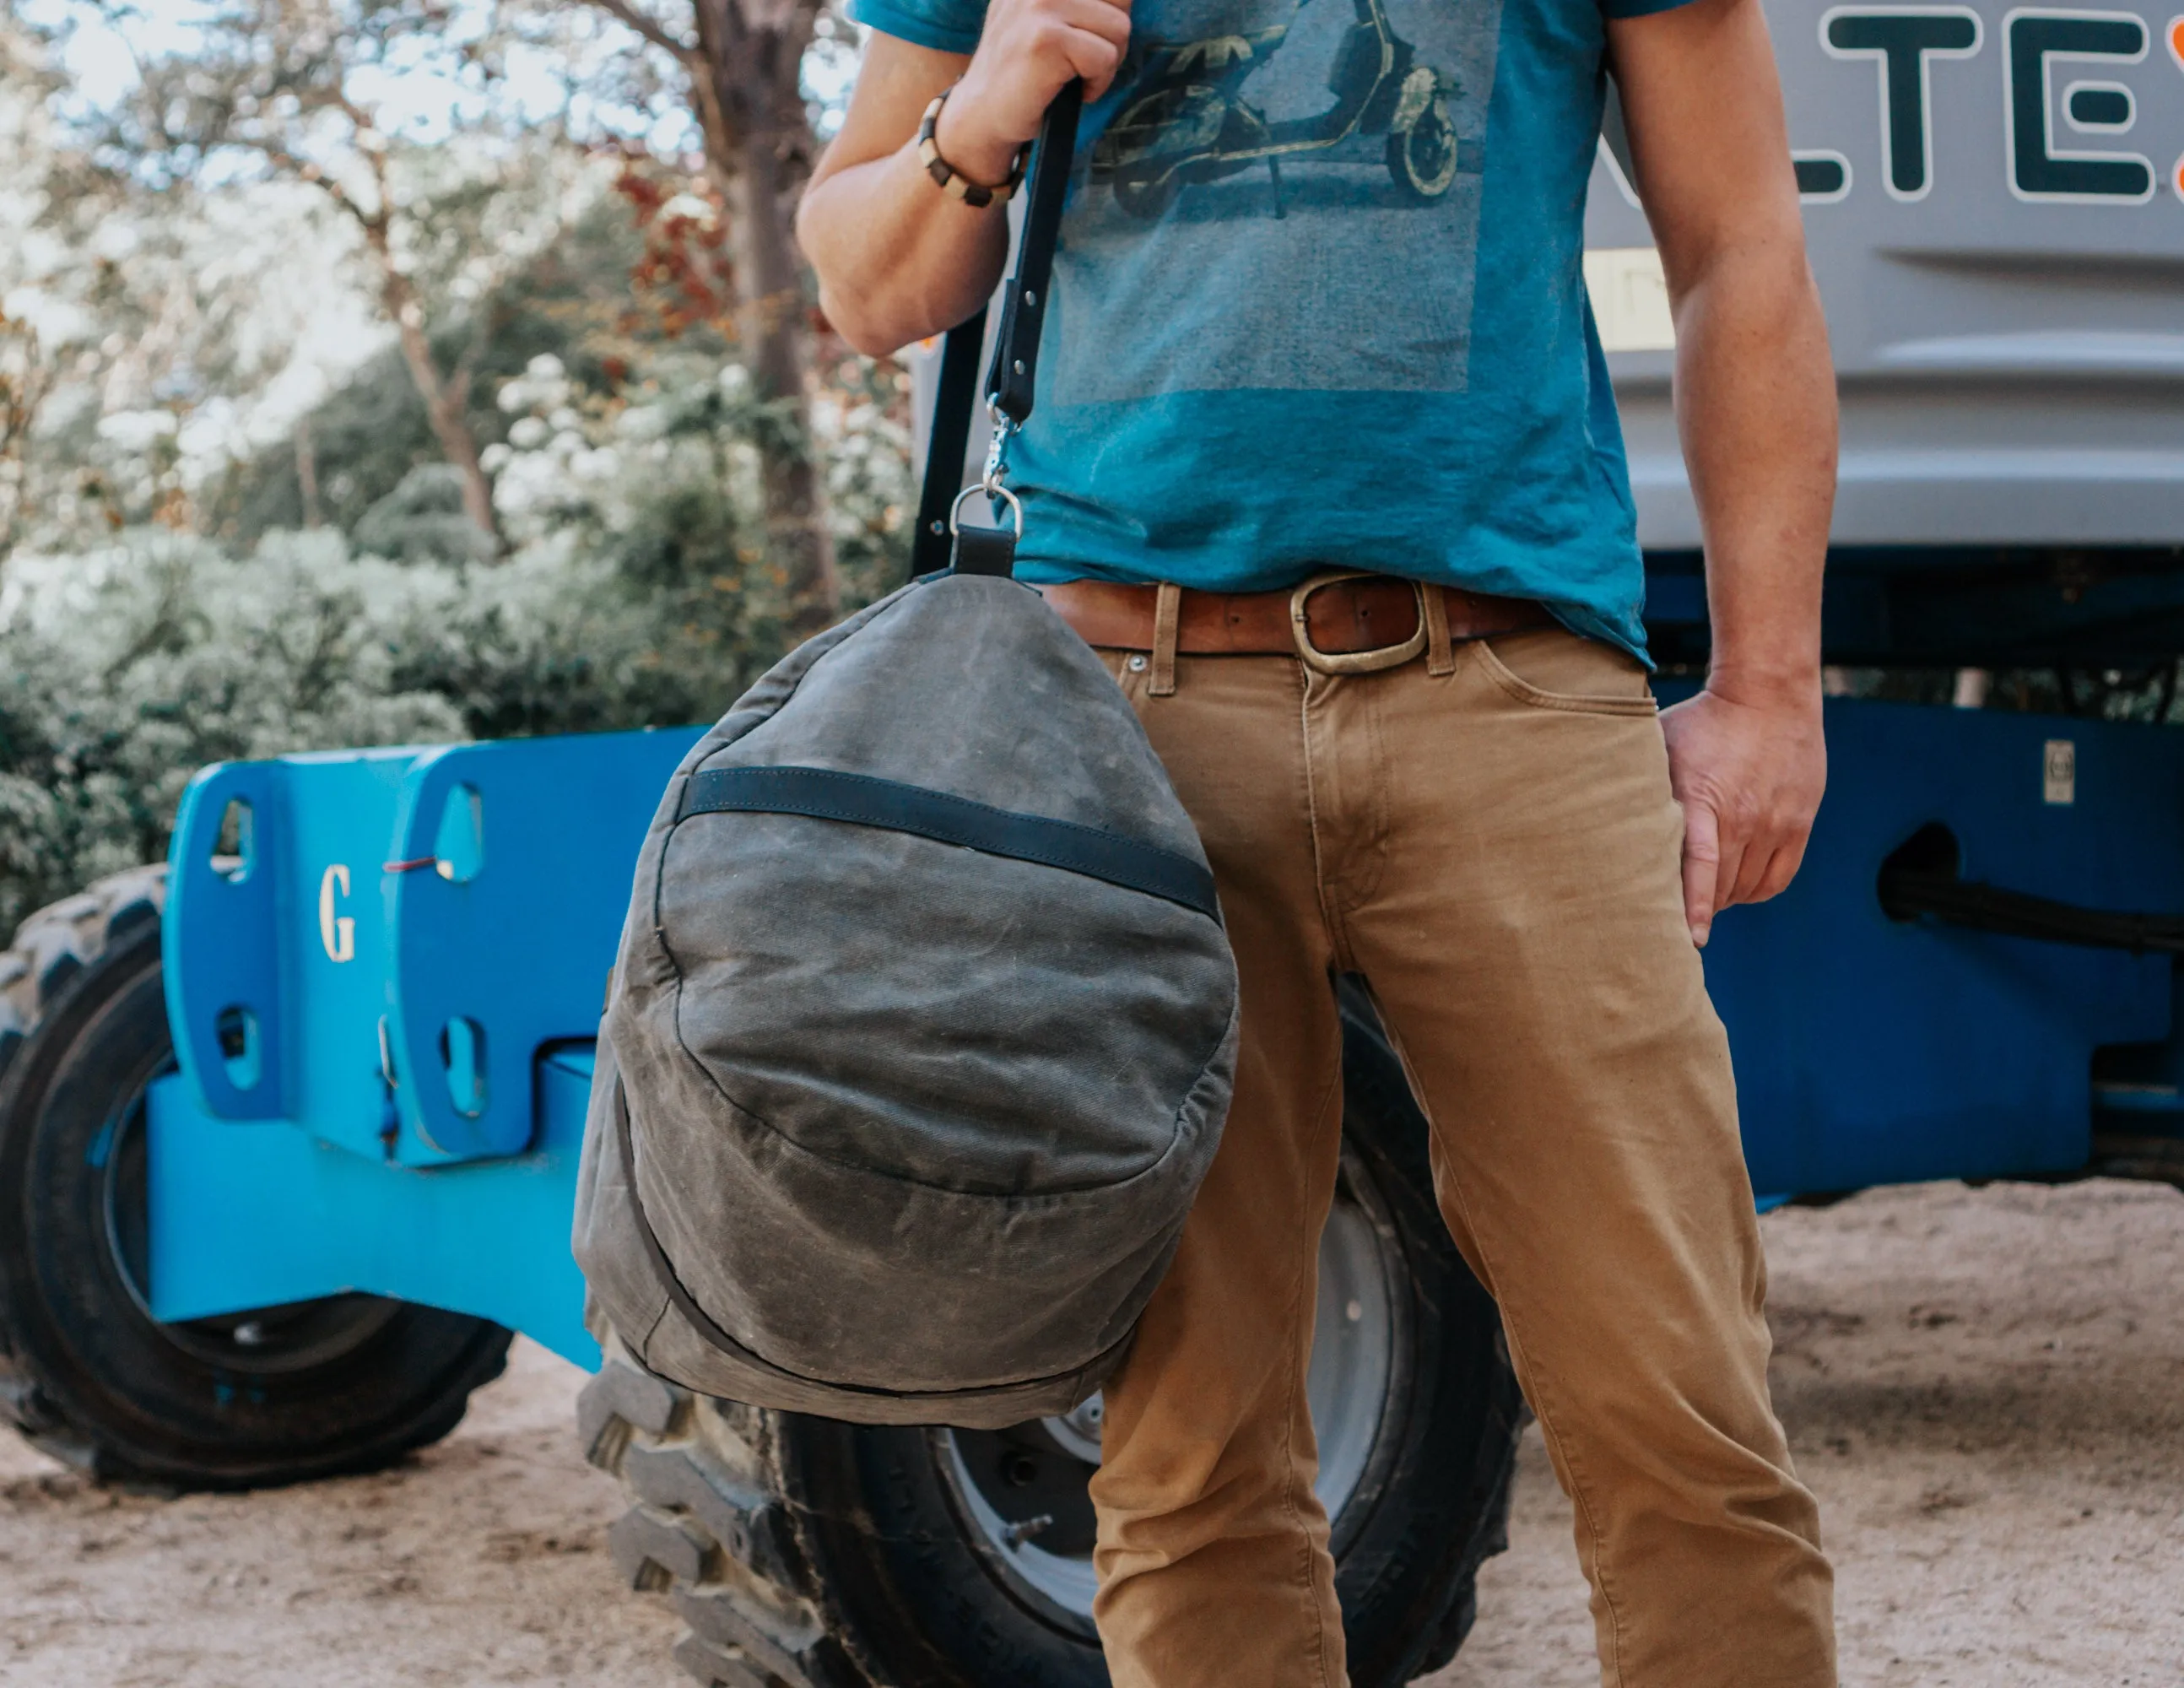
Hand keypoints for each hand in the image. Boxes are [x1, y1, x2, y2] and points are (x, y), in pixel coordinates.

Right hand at [937, 0, 1130, 182]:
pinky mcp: (1045, 39)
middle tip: (1083, 60)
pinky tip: (1071, 90)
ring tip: (1074, 75)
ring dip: (1107, 63)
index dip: (1113, 10)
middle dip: (1113, 36)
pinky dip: (1097, 83)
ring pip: (1119, 28)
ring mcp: (1038, 6)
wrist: (983, 112)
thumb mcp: (1045, 14)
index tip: (1088, 35)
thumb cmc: (1024, 69)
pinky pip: (1104, 57)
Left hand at [1659, 679, 1825, 946]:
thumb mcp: (1660, 747)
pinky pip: (1777, 879)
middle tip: (1668, 912)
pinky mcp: (1800, 823)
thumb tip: (1594, 813)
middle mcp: (1745, 816)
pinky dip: (1754, 890)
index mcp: (1704, 799)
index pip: (1700, 865)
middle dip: (1697, 906)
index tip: (1689, 941)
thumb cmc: (1701, 722)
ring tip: (1702, 889)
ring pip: (1746, 887)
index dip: (1693, 906)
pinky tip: (1735, 885)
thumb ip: (1639, 786)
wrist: (1769, 695)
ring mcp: (1777, 823)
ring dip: (1723, 898)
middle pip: (1721, 887)